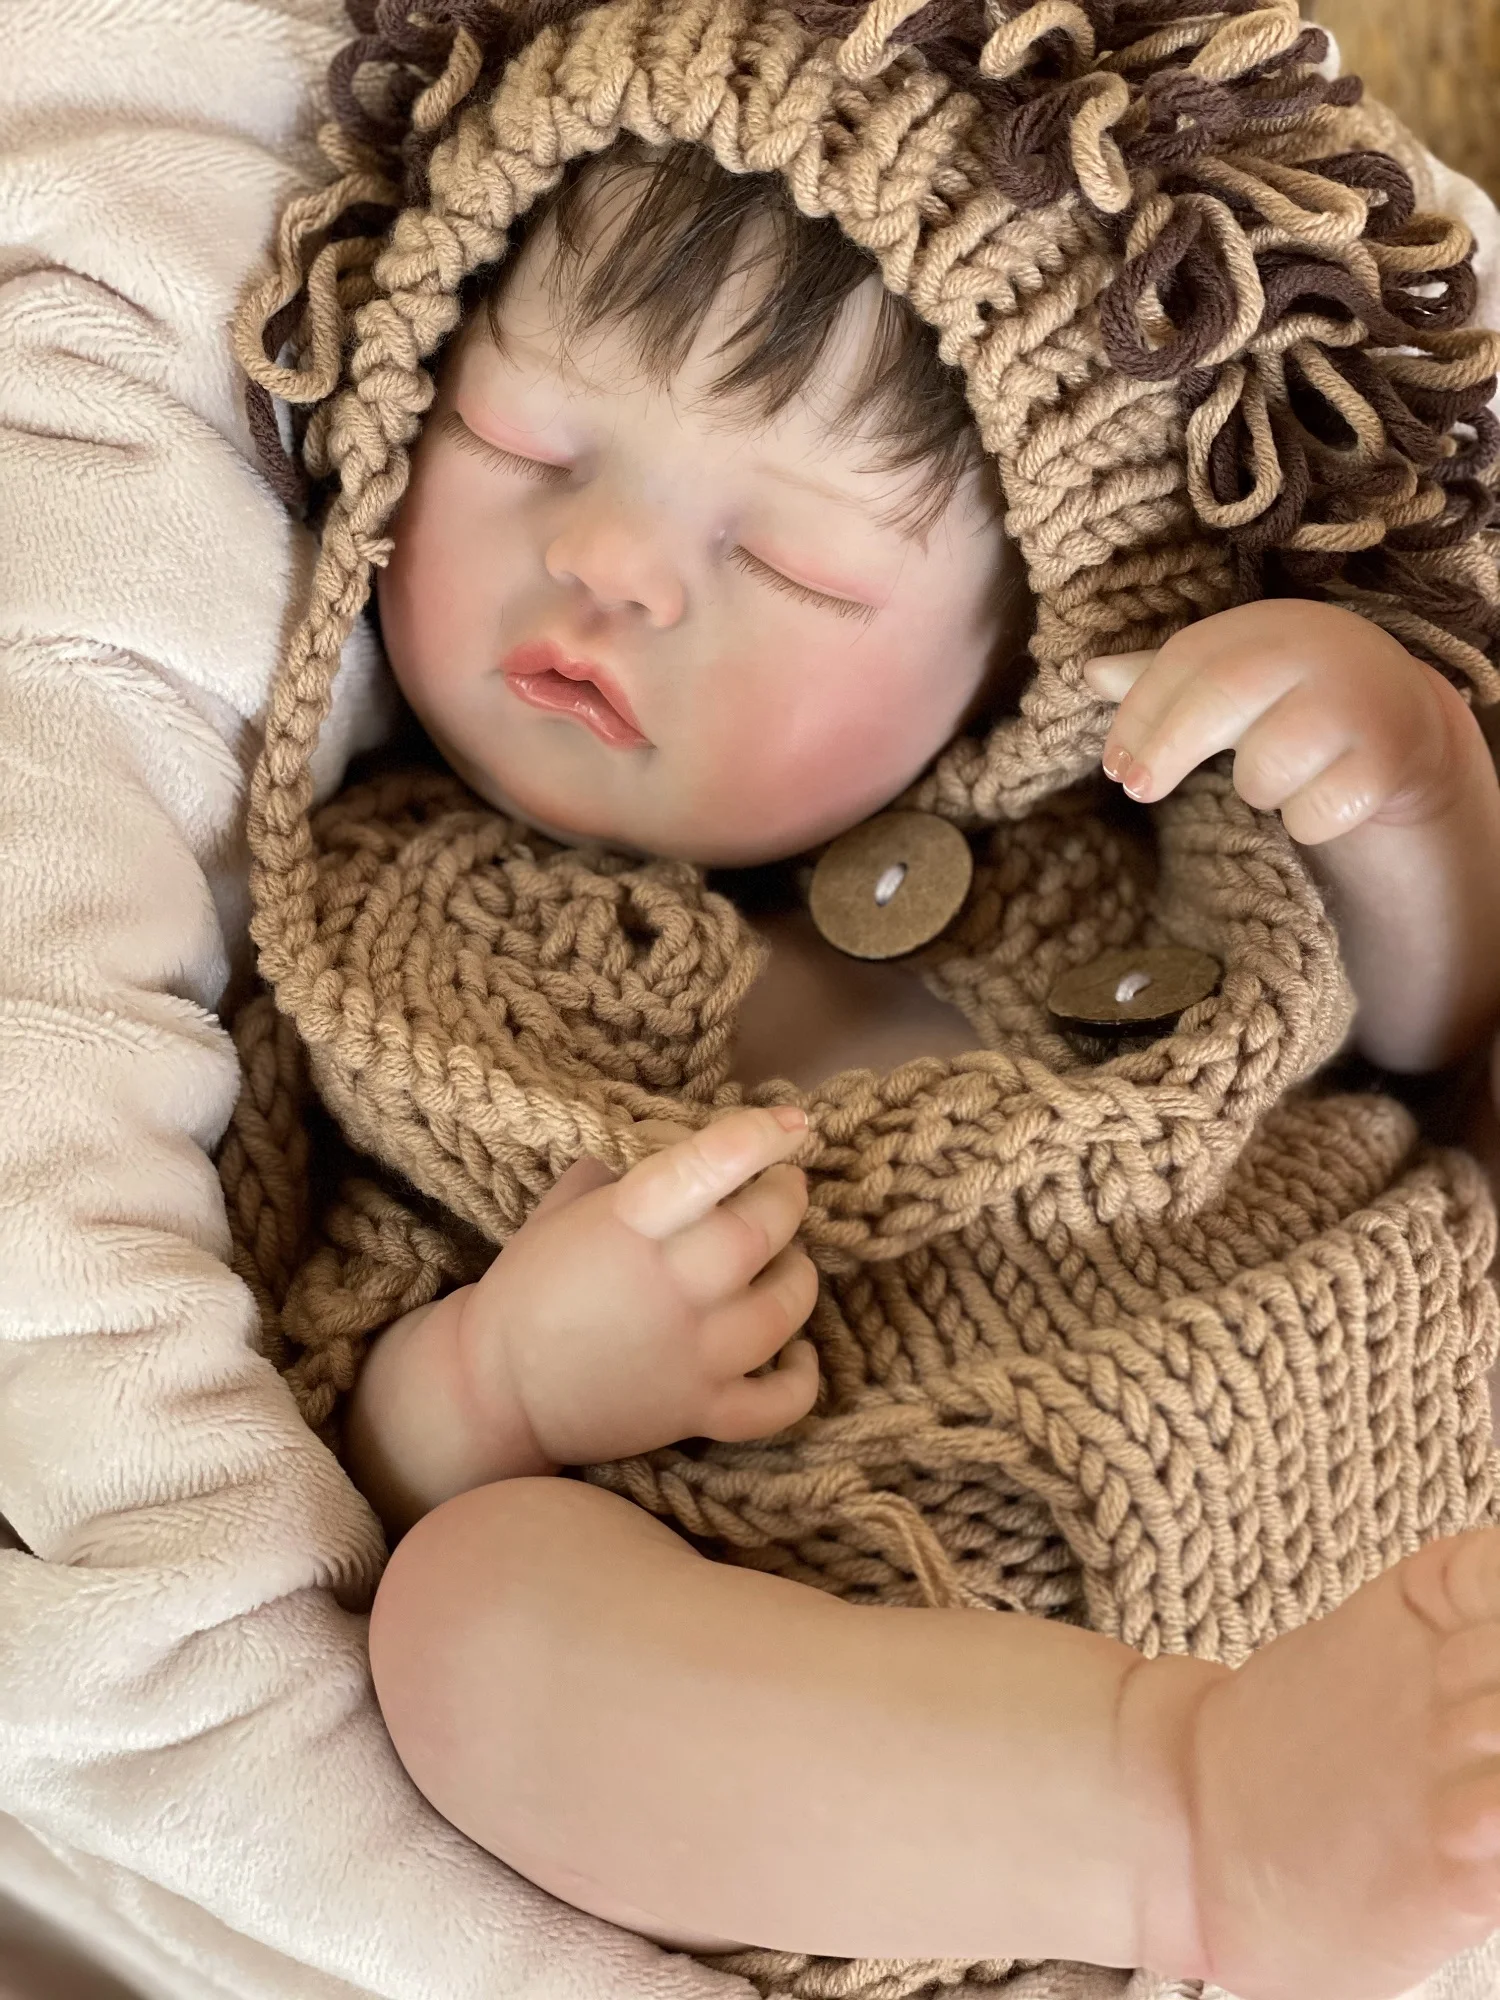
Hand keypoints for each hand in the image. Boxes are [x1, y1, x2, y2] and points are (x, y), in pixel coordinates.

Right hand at [455, 1106, 820, 1468]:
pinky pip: (782, 1401)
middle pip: (765, 1232)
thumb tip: (674, 1146)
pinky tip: (795, 1352)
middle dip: (786, 1200)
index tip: (792, 1125)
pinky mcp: (702, 1412)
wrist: (494, 1390)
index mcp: (631, 1223)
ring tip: (784, 1261)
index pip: (709, 1167)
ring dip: (798, 1275)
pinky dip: (801, 1377)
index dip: (759, 1139)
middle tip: (782, 1188)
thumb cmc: (529, 1288)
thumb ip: (621, 1173)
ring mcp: (695, 1355)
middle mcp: (673, 1286)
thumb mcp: (562, 1208)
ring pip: (787, 1308)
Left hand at [1083, 599, 1465, 844]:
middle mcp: (1313, 653)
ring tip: (1274, 776)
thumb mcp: (1233, 674)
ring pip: (1267, 767)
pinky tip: (1321, 796)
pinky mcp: (1385, 762)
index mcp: (1266, 626)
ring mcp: (1354, 706)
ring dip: (1254, 788)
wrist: (1398, 715)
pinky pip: (1314, 813)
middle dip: (1166, 747)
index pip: (1189, 658)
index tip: (1113, 763)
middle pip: (1223, 695)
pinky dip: (1303, 821)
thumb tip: (1090, 674)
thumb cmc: (1289, 694)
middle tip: (1136, 789)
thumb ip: (1166, 678)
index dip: (1140, 712)